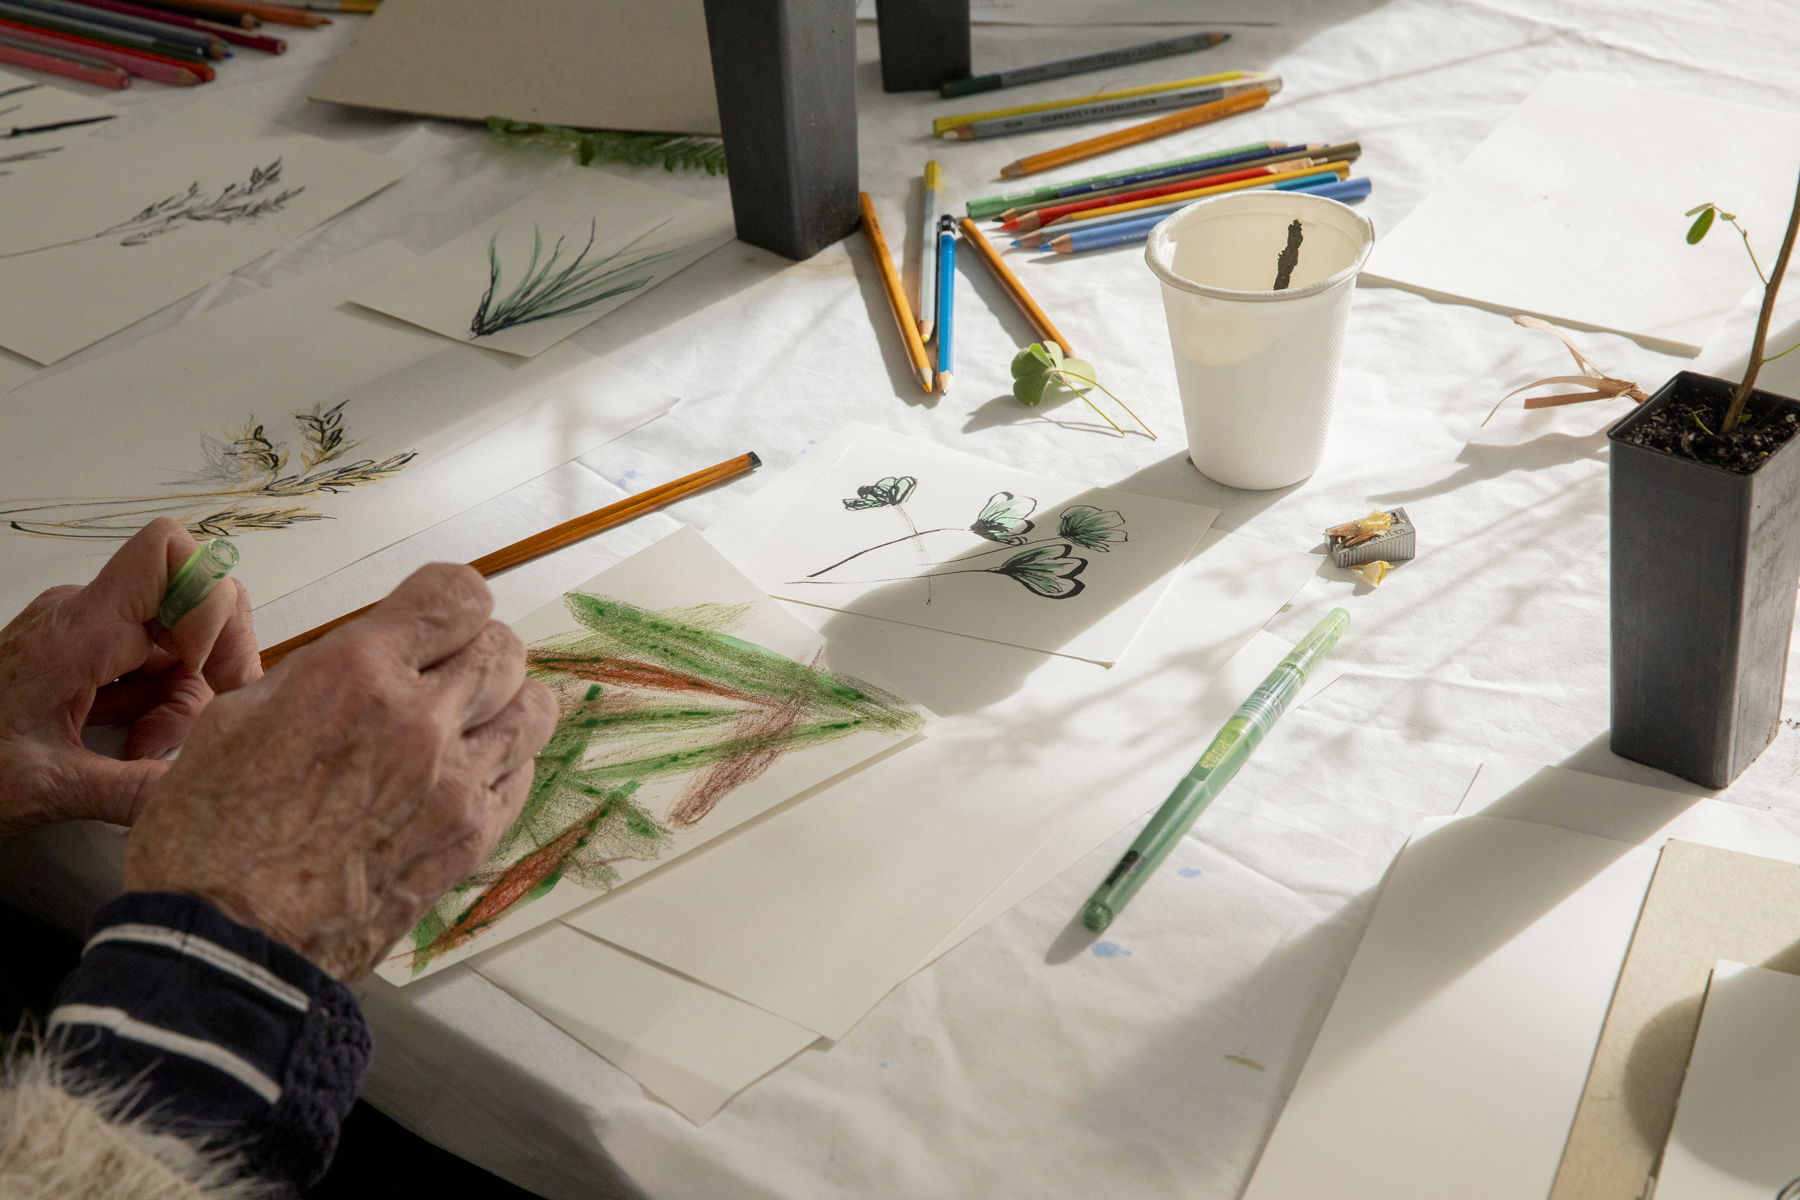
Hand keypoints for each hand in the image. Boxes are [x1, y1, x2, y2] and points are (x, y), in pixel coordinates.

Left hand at [0, 518, 257, 840]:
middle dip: (209, 665)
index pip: (166, 553)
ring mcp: (88, 630)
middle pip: (194, 601)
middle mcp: (86, 615)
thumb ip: (133, 790)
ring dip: (183, 695)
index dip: (207, 599)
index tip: (202, 666)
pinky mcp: (88, 649)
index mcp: (77, 632)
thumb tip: (204, 790)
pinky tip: (131, 742)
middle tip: (192, 728)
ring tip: (145, 749)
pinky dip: (160, 700)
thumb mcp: (49, 791)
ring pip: (181, 637)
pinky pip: (154, 658)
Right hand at [123, 563, 556, 980]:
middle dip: (475, 650)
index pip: (459, 596)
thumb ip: (320, 673)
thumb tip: (370, 656)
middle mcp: (418, 722)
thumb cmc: (211, 843)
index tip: (437, 615)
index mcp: (355, 678)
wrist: (228, 949)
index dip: (451, 600)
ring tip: (466, 721)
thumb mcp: (236, 720)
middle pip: (504, 648)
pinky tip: (462, 774)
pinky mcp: (471, 839)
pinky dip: (503, 764)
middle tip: (444, 672)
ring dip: (504, 705)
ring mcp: (455, 785)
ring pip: (534, 709)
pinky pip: (524, 774)